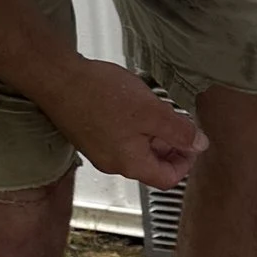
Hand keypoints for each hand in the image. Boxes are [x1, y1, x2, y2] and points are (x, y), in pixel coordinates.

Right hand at [54, 58, 204, 189]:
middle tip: (179, 123)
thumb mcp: (152, 112)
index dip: (186, 162)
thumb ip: (179, 131)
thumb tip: (199, 144)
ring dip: (152, 134)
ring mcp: (98, 150)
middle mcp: (112, 163)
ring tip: (158, 110)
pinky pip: (119, 138)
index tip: (192, 142)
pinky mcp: (89, 135)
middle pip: (152, 166)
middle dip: (170, 146)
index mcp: (130, 163)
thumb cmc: (98, 94)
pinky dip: (134, 127)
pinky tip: (134, 104)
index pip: (167, 179)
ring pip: (136, 150)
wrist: (56, 78)